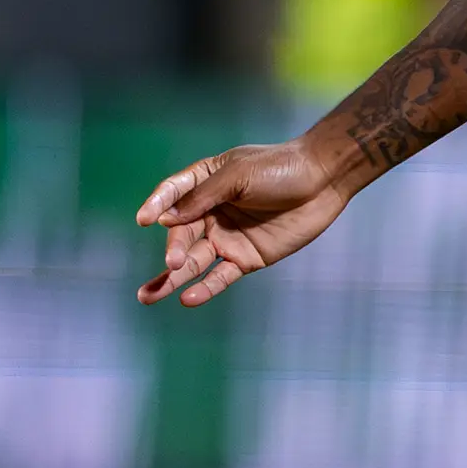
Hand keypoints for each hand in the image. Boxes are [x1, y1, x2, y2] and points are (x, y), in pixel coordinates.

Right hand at [135, 139, 356, 305]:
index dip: (157, 206)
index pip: (172, 196)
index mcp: (204, 183)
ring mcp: (227, 237)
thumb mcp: (238, 175)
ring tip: (147, 296)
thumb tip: (166, 219)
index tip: (144, 219)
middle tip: (171, 262)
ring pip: (193, 261)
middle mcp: (210, 212)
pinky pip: (220, 277)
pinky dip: (204, 289)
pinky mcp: (245, 259)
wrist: (322, 182)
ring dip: (171, 279)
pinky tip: (187, 298)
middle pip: (180, 234)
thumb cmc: (280, 169)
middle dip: (172, 249)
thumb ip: (204, 197)